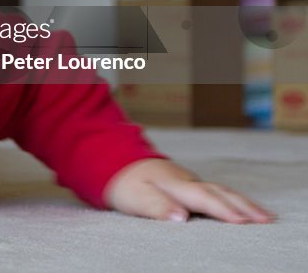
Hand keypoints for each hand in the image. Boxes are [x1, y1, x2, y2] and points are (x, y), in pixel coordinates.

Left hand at [104, 158, 274, 223]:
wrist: (116, 161)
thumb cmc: (125, 184)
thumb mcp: (135, 197)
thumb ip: (157, 206)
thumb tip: (181, 219)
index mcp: (176, 185)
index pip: (204, 199)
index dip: (224, 210)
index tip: (243, 222)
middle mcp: (187, 181)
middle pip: (220, 193)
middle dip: (244, 206)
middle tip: (267, 219)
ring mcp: (190, 181)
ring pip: (221, 190)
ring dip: (243, 202)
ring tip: (264, 214)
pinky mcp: (189, 184)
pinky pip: (216, 191)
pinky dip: (233, 198)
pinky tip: (242, 206)